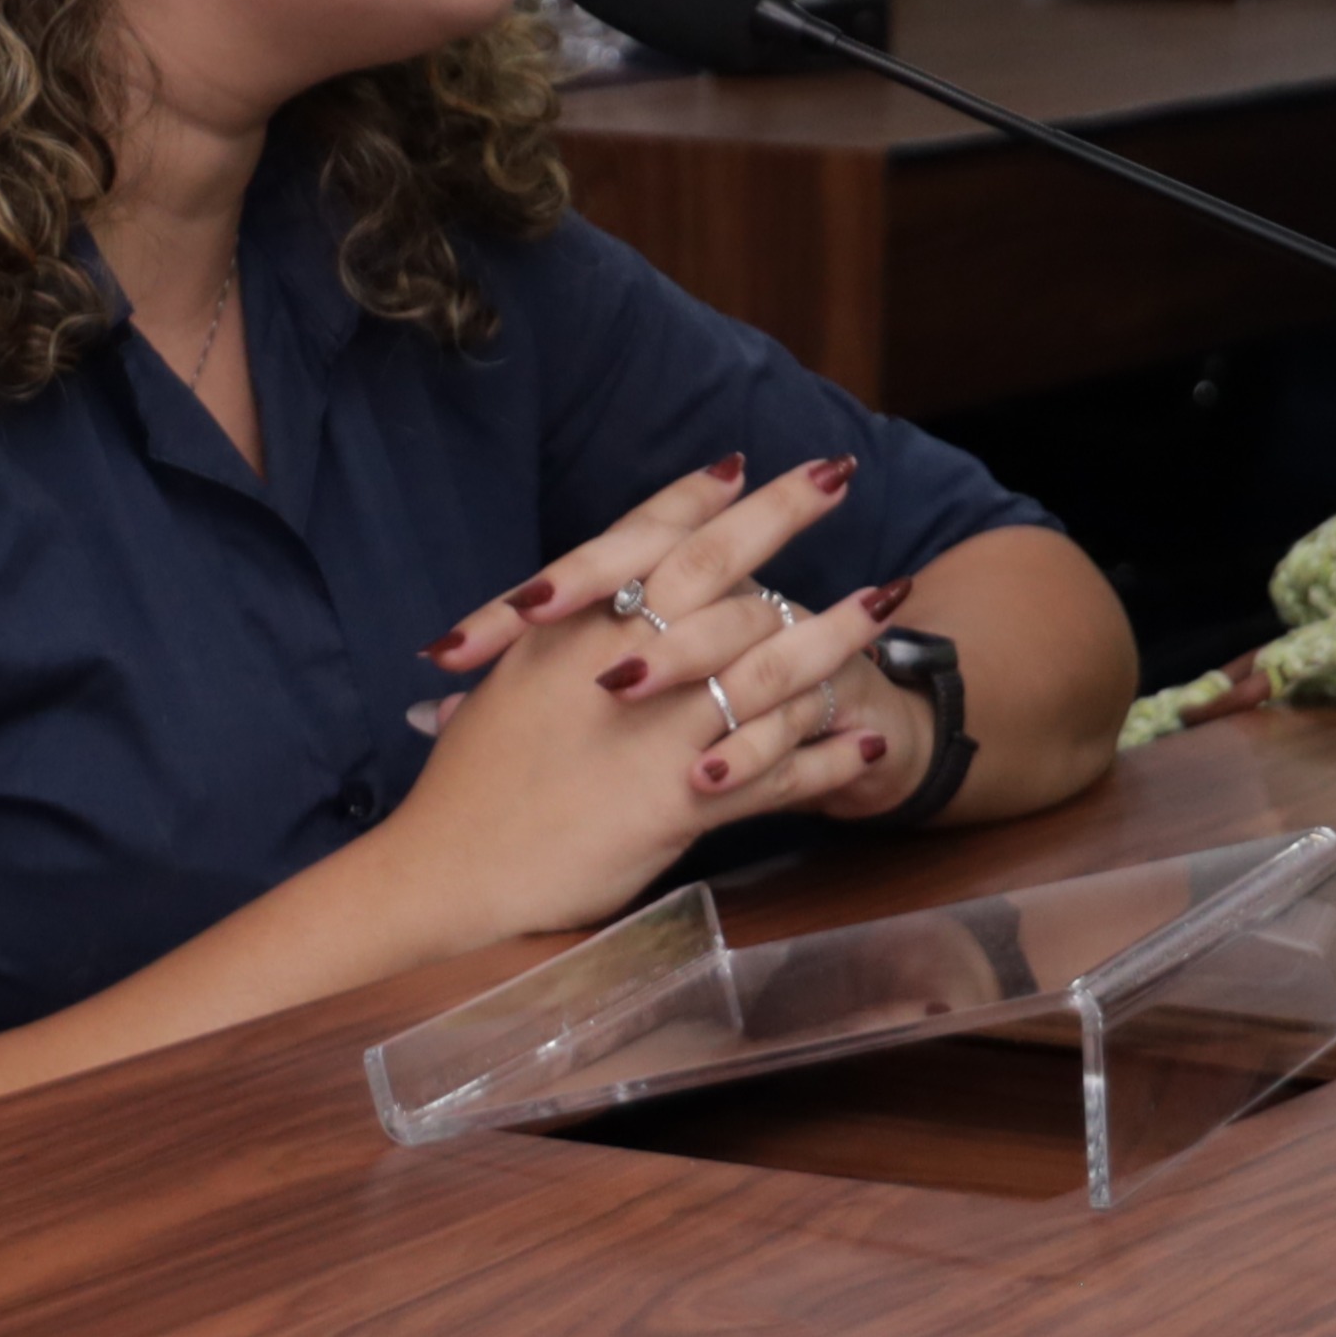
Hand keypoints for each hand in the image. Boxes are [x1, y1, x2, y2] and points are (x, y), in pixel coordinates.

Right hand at [392, 457, 903, 938]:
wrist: (445, 875)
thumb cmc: (468, 787)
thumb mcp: (501, 690)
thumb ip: (542, 647)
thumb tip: (554, 614)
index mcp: (571, 628)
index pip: (644, 538)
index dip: (695, 498)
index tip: (741, 461)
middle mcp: (619, 660)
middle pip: (718, 571)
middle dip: (782, 515)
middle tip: (837, 473)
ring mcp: (656, 730)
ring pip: (768, 667)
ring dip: (837, 631)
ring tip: (890, 599)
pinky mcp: (680, 801)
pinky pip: (775, 772)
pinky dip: (827, 758)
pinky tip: (869, 742)